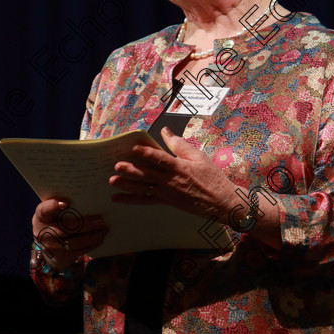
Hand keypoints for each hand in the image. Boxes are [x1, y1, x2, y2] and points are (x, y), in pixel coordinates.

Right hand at [32, 198, 107, 269]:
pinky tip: (100, 238)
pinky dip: (91, 245)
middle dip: (86, 225)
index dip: (52, 207)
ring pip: (75, 242)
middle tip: (101, 220)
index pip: (44, 210)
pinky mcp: (60, 257)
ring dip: (92, 236)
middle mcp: (43, 233)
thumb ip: (61, 206)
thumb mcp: (51, 213)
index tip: (65, 203)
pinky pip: (79, 251)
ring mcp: (51, 247)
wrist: (46, 247)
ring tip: (104, 229)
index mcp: (41, 217)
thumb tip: (84, 196)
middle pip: (65, 228)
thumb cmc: (53, 222)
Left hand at [109, 127, 237, 221]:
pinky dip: (131, 200)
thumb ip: (179, 145)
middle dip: (131, 170)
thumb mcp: (198, 157)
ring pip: (143, 188)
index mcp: (179, 167)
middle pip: (148, 174)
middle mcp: (171, 181)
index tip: (135, 148)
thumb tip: (165, 131)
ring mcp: (167, 193)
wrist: (220, 202)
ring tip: (112, 181)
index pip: (161, 159)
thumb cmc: (212, 178)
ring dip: (127, 185)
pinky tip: (118, 198)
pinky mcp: (166, 201)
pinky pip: (145, 201)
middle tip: (116, 166)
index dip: (147, 153)